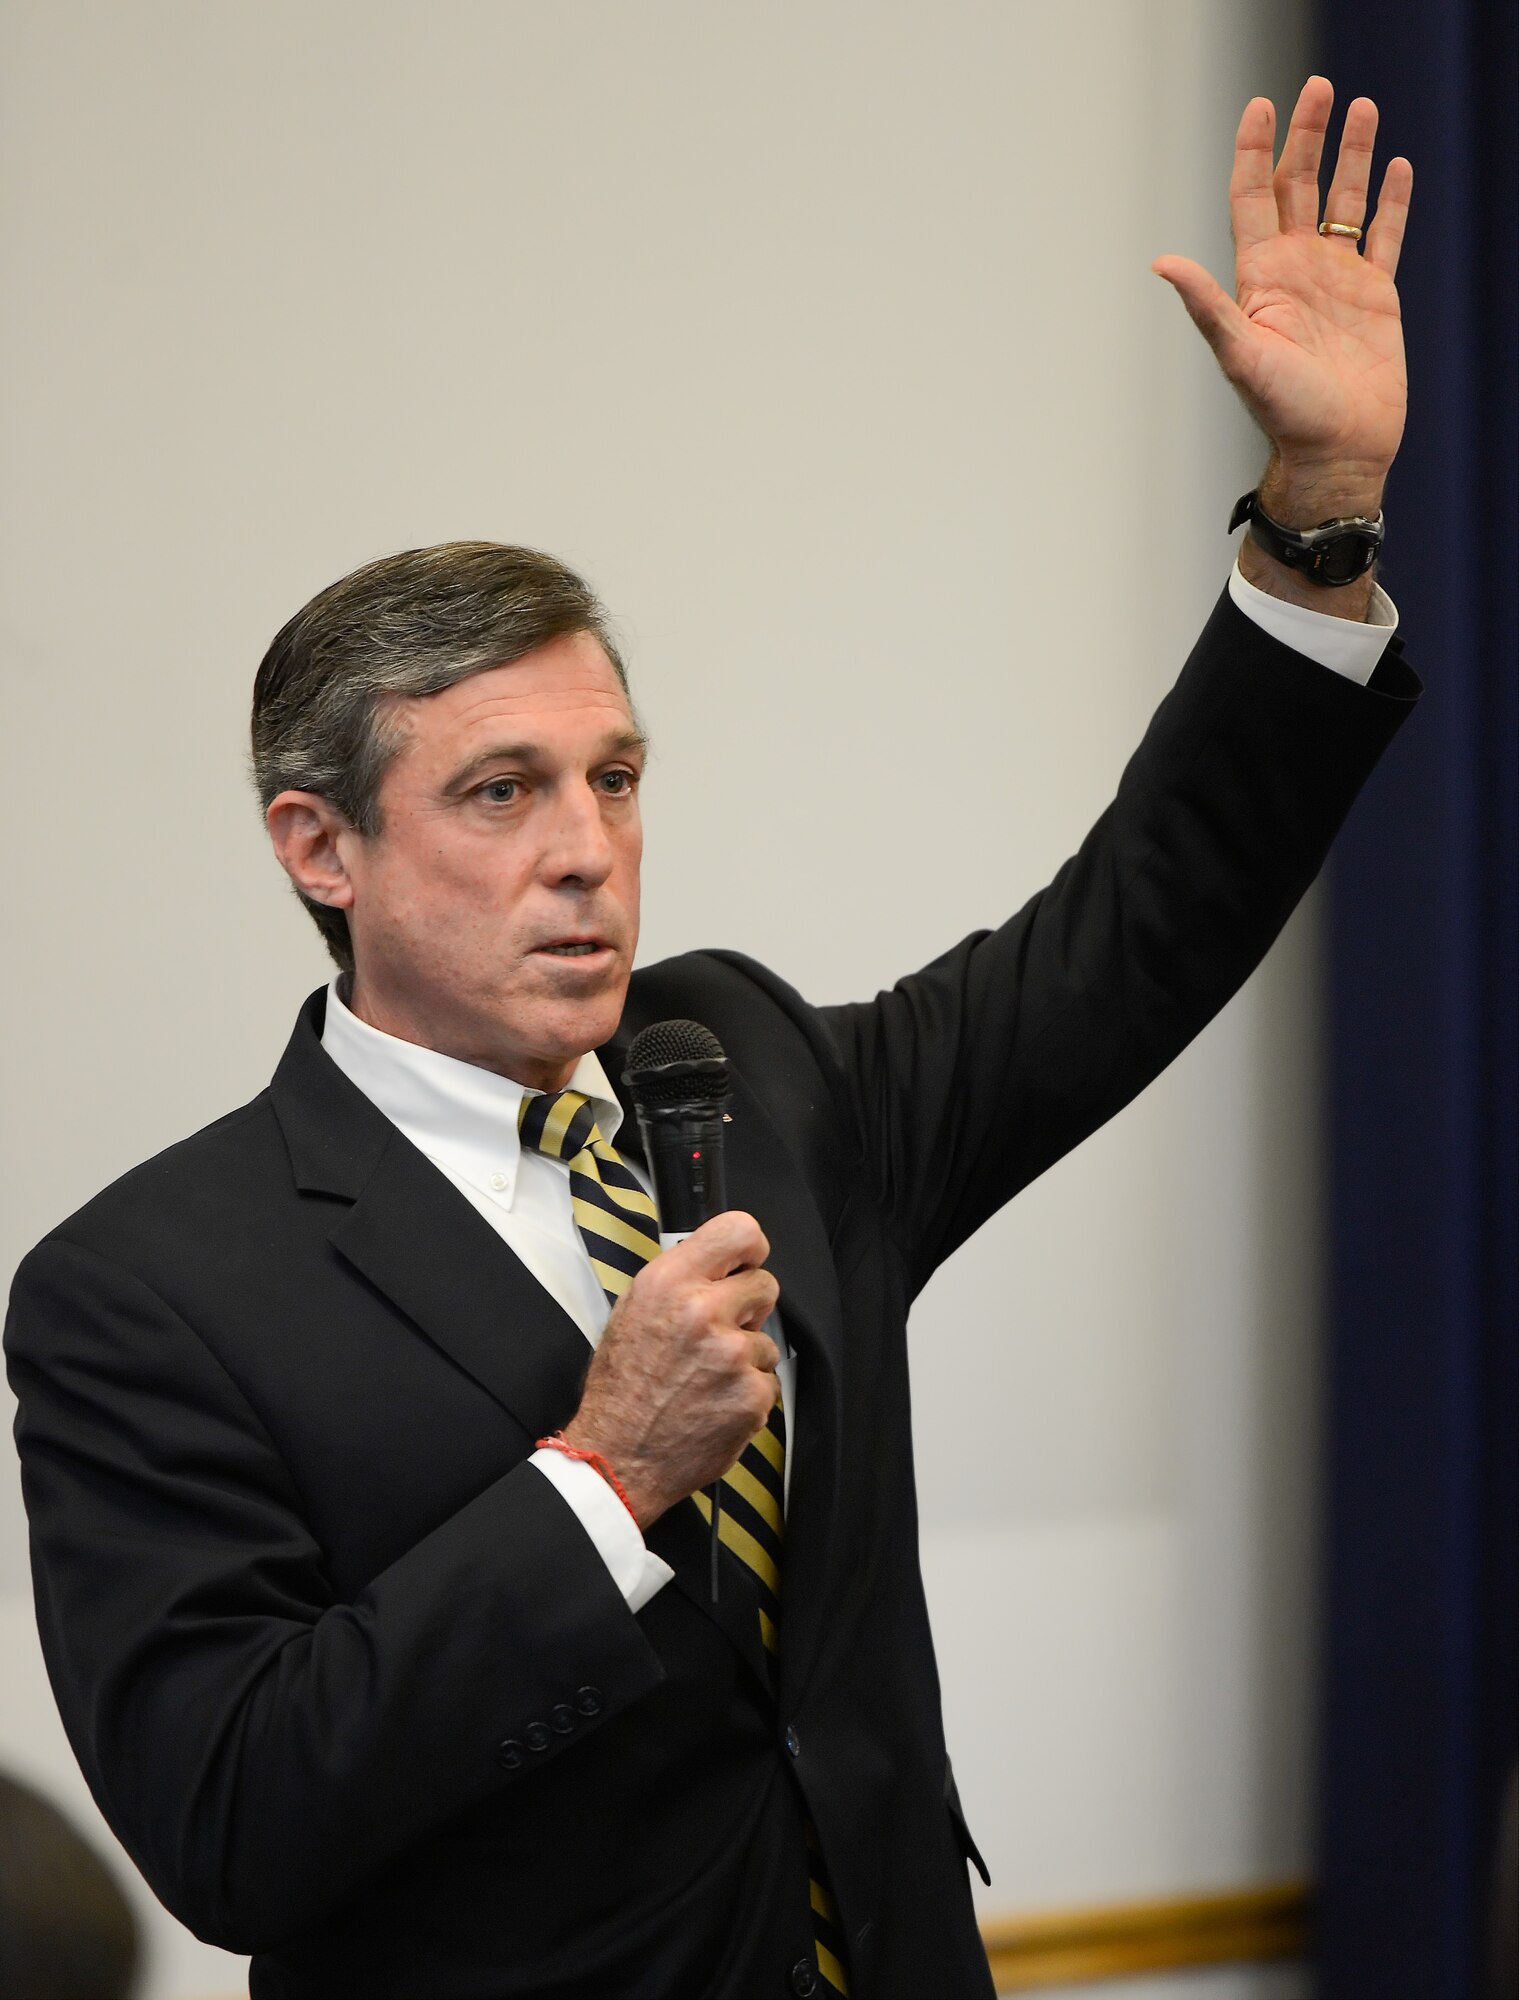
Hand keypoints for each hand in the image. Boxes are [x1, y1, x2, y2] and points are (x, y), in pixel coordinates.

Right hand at [561, 1210, 780, 1529]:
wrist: (618, 1456)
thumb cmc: (621, 1390)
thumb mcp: (632, 1313)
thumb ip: (679, 1281)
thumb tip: (718, 1264)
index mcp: (668, 1284)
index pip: (738, 1231)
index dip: (750, 1248)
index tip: (748, 1261)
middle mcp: (702, 1311)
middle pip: (765, 1284)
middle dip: (748, 1308)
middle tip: (720, 1332)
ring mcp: (732, 1354)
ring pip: (767, 1339)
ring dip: (745, 1357)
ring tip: (705, 1378)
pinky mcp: (752, 1393)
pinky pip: (768, 1380)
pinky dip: (748, 1393)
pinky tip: (715, 1402)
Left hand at [1153, 76, 1412, 520]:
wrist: (1335, 452)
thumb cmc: (1283, 413)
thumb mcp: (1238, 354)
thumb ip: (1206, 305)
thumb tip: (1161, 263)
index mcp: (1260, 277)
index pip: (1254, 197)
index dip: (1255, 150)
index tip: (1261, 104)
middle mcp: (1297, 270)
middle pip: (1299, 185)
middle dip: (1306, 135)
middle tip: (1317, 87)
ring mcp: (1337, 280)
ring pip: (1344, 201)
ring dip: (1351, 155)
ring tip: (1360, 106)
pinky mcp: (1376, 297)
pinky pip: (1385, 237)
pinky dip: (1392, 202)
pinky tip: (1395, 167)